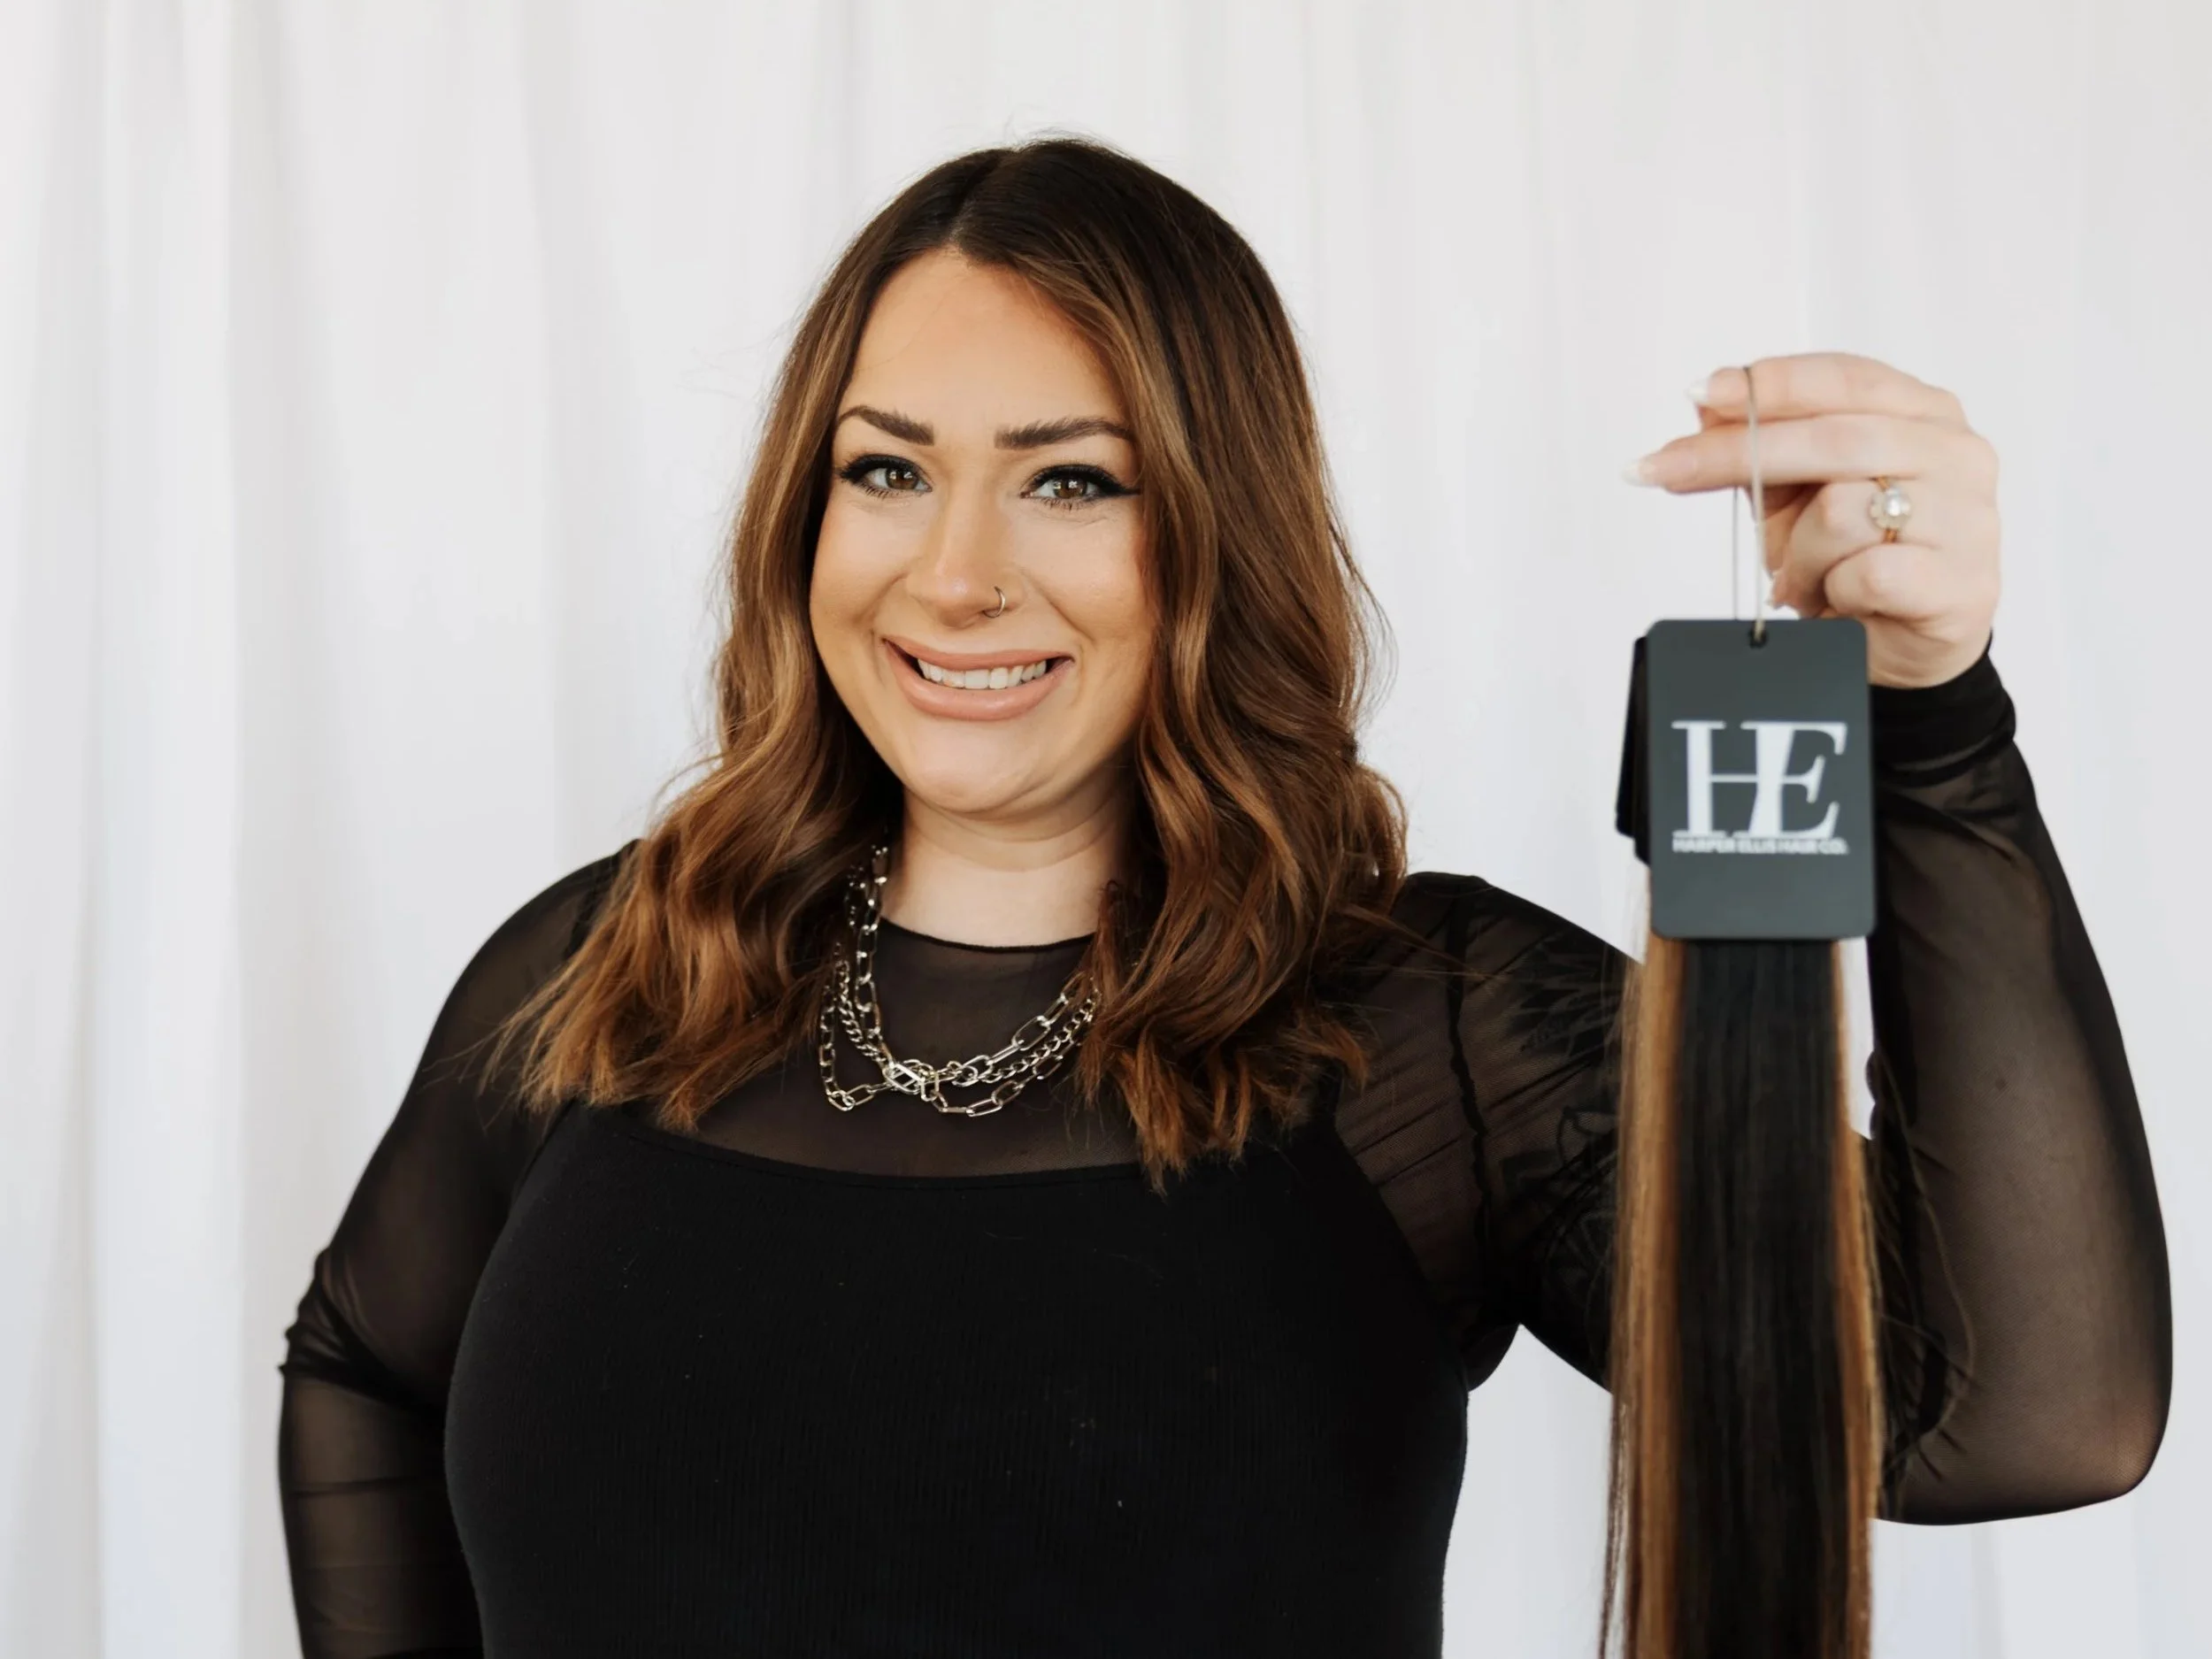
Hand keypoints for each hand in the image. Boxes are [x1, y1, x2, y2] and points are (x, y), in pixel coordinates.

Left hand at [1625, 352, 2000, 688]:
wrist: (1905, 647)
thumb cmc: (1853, 560)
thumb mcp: (1795, 498)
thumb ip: (1761, 449)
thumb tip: (1704, 410)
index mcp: (1923, 413)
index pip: (1843, 380)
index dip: (1769, 385)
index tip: (1698, 395)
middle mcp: (1955, 452)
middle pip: (1833, 439)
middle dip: (1739, 455)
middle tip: (1667, 472)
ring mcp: (1967, 516)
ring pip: (1840, 512)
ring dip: (1796, 556)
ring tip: (1804, 578)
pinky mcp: (1961, 581)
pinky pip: (1866, 573)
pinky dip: (1832, 592)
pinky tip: (1839, 602)